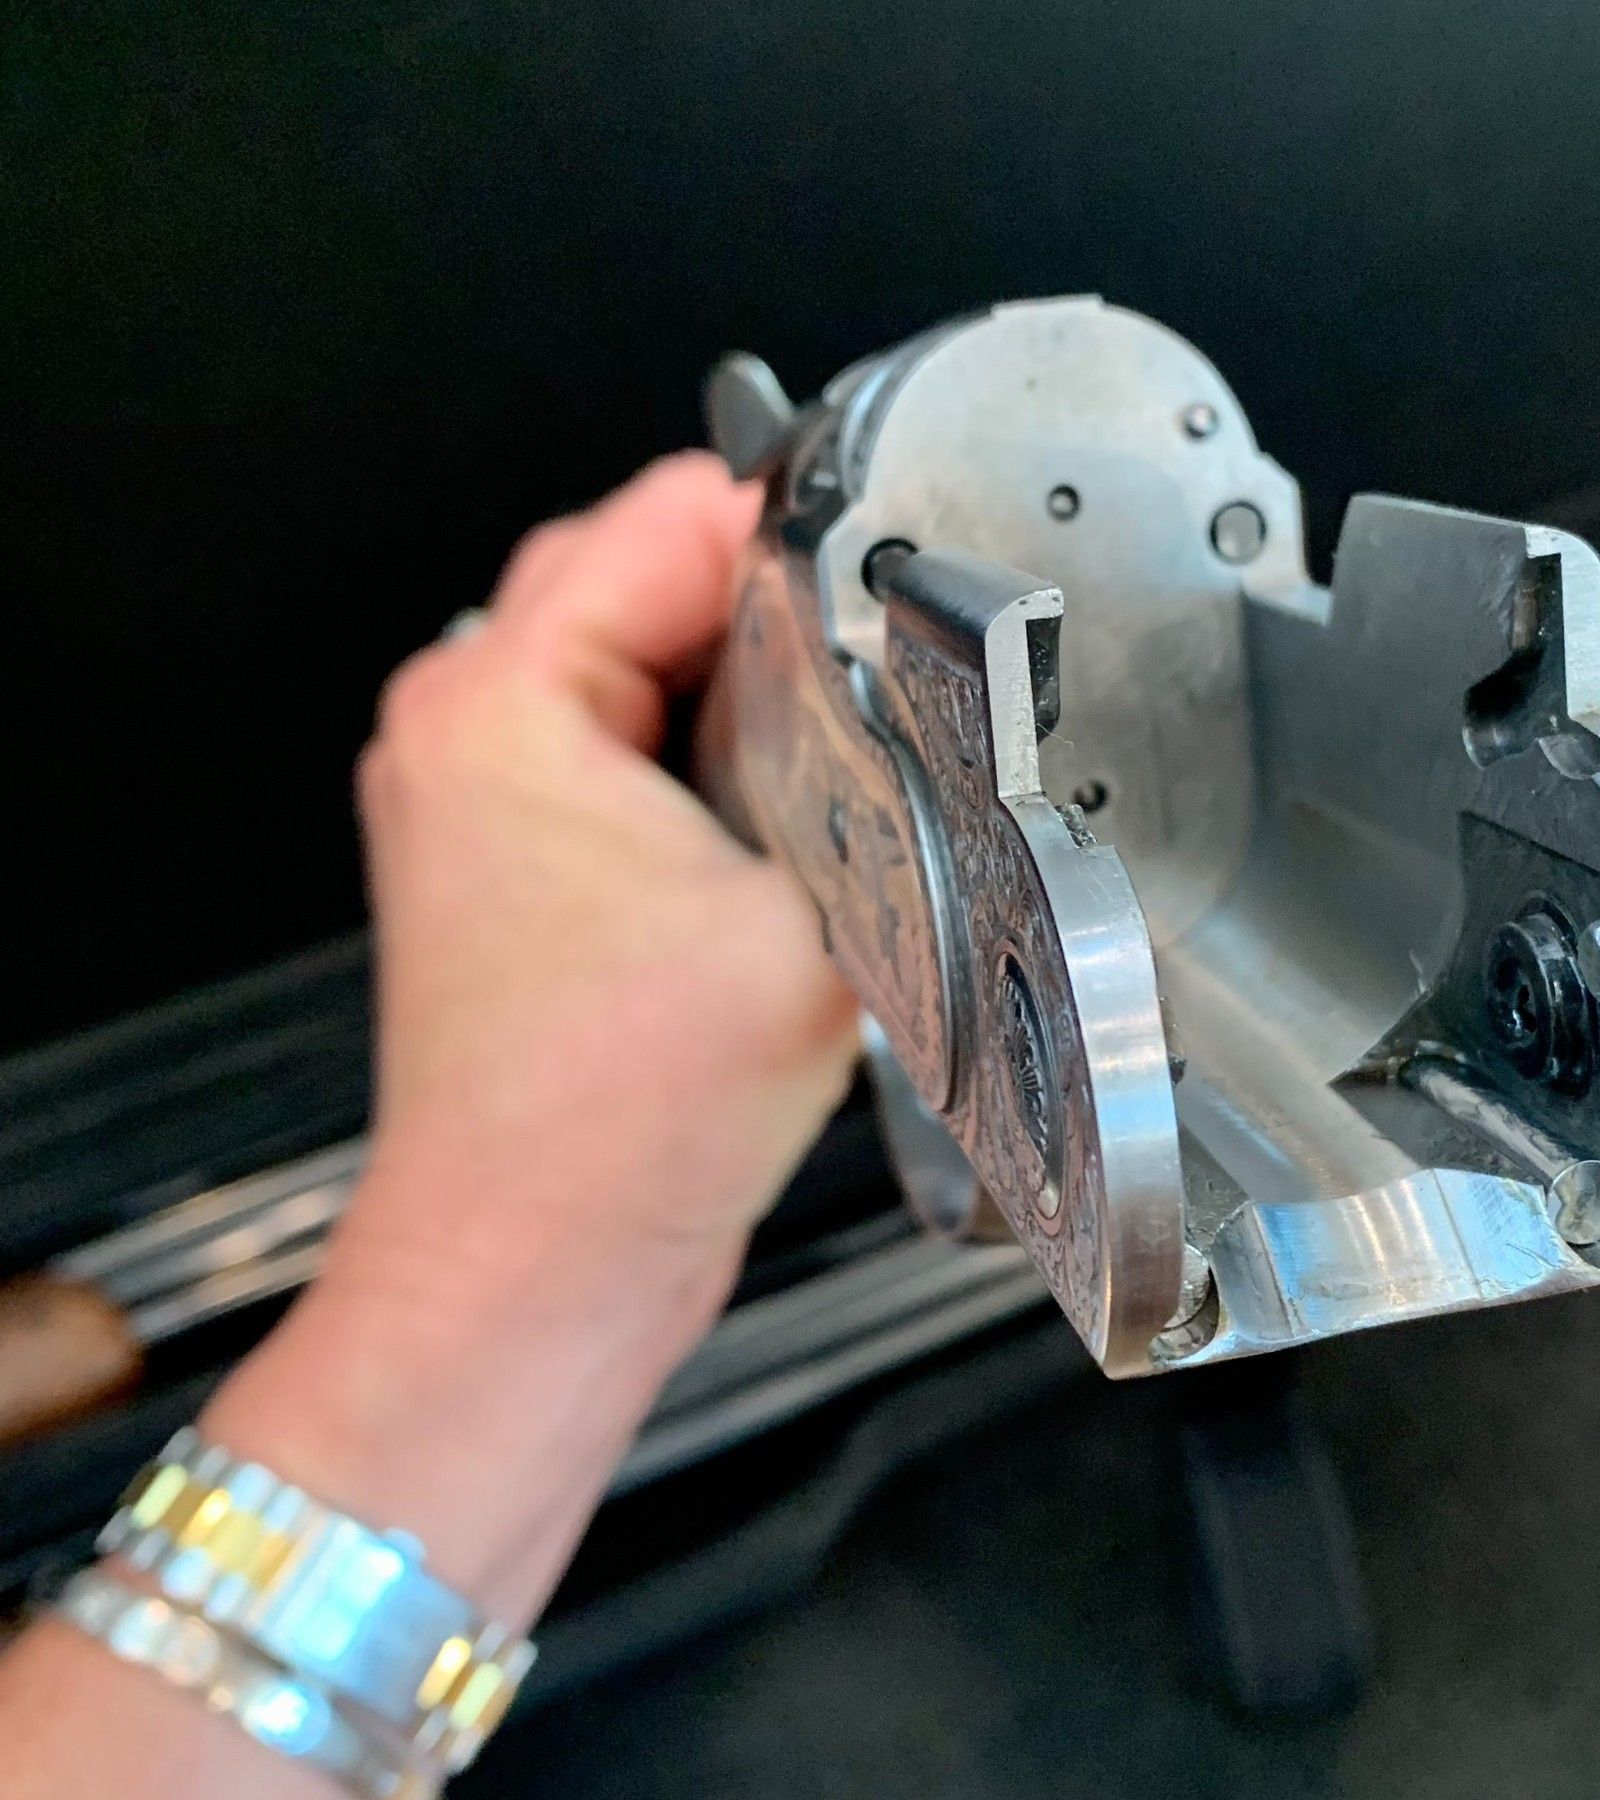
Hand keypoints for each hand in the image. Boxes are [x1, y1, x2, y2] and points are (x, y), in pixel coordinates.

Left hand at [212, 455, 858, 1612]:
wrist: (531, 1282)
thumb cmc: (600, 1133)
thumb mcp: (805, 925)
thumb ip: (873, 784)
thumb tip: (935, 708)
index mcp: (497, 701)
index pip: (669, 517)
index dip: (802, 537)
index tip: (899, 585)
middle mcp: (463, 731)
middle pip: (654, 579)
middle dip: (783, 618)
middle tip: (886, 688)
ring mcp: (486, 802)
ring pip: (654, 672)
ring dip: (757, 703)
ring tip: (841, 775)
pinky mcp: (528, 869)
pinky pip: (641, 756)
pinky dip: (723, 771)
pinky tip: (791, 840)